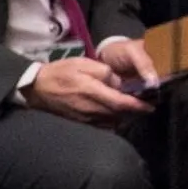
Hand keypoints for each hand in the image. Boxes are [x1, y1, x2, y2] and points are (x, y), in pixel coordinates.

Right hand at [18, 53, 147, 121]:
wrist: (37, 88)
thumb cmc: (60, 72)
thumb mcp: (83, 63)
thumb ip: (104, 72)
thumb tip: (118, 83)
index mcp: (93, 92)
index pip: (121, 103)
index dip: (138, 106)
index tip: (151, 106)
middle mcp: (91, 109)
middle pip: (120, 115)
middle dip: (134, 111)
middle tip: (146, 106)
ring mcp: (86, 118)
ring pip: (112, 121)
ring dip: (124, 117)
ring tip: (131, 110)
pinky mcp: (81, 123)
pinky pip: (102, 125)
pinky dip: (112, 121)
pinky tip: (114, 114)